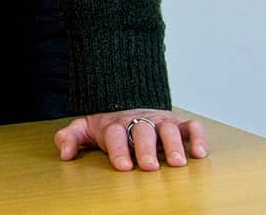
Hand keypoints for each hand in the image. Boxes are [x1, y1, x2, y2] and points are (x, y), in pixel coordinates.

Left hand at [54, 109, 207, 171]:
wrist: (126, 99)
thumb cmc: (108, 123)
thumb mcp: (84, 128)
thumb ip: (70, 138)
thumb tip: (65, 154)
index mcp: (116, 125)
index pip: (116, 134)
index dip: (119, 149)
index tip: (123, 166)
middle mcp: (139, 122)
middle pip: (143, 131)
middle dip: (146, 149)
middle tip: (149, 167)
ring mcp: (160, 121)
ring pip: (169, 129)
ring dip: (174, 145)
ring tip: (177, 163)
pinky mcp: (177, 123)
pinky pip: (191, 126)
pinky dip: (198, 137)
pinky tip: (200, 153)